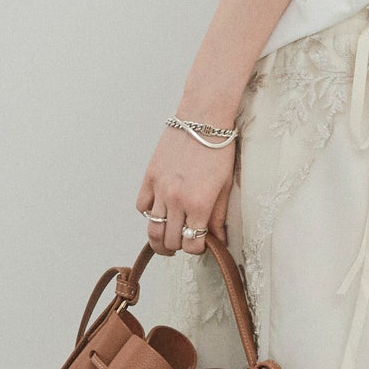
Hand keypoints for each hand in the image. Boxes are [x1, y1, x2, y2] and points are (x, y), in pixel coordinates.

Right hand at [136, 123, 236, 257]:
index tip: (201, 246)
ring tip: (166, 243)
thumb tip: (217, 238)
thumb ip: (219, 216)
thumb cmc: (219, 149)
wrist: (203, 119)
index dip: (197, 250)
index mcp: (200, 204)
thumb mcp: (226, 185)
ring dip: (160, 241)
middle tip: (184, 245)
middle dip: (179, 248)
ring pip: (153, 230)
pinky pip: (142, 207)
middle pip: (171, 240)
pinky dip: (149, 215)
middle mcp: (177, 200)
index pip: (193, 243)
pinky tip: (159, 213)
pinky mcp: (149, 177)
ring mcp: (160, 189)